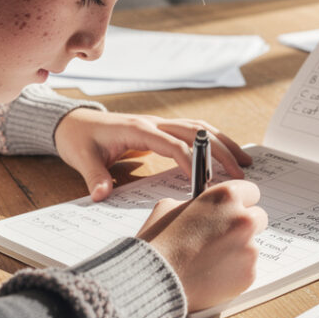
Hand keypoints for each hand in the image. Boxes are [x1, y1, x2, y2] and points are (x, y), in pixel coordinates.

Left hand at [53, 110, 251, 200]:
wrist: (74, 122)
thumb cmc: (80, 139)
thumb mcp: (83, 158)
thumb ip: (95, 176)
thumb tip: (102, 195)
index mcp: (137, 129)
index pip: (171, 143)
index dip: (190, 161)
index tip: (204, 182)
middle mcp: (153, 123)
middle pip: (195, 132)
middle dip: (220, 151)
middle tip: (240, 172)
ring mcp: (159, 123)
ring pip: (200, 128)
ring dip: (223, 143)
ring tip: (244, 161)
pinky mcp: (162, 129)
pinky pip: (194, 131)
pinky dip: (214, 141)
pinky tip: (228, 153)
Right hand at [137, 180, 266, 312]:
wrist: (153, 280)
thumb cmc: (158, 242)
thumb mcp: (169, 207)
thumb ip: (195, 203)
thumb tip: (203, 208)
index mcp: (226, 197)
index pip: (251, 191)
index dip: (240, 201)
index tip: (233, 209)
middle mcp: (243, 220)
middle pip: (258, 218)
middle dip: (243, 226)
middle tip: (223, 236)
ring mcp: (249, 249)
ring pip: (251, 246)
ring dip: (237, 250)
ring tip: (208, 260)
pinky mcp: (249, 274)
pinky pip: (246, 269)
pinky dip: (233, 272)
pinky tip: (211, 274)